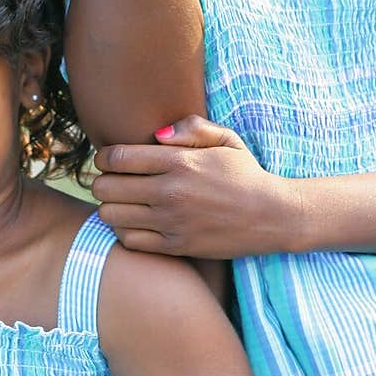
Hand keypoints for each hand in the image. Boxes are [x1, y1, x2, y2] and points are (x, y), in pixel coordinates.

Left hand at [92, 114, 300, 257]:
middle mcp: (171, 193)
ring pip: (112, 215)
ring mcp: (172, 223)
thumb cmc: (245, 174)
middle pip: (106, 187)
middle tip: (113, 181)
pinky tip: (135, 222)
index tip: (109, 160)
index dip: (104, 157)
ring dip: (110, 207)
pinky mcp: (176, 247)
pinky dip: (124, 231)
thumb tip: (156, 135)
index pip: (117, 158)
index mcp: (180, 162)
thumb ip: (191, 127)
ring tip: (122, 202)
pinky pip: (129, 240)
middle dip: (103, 182)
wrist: (273, 217)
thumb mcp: (226, 139)